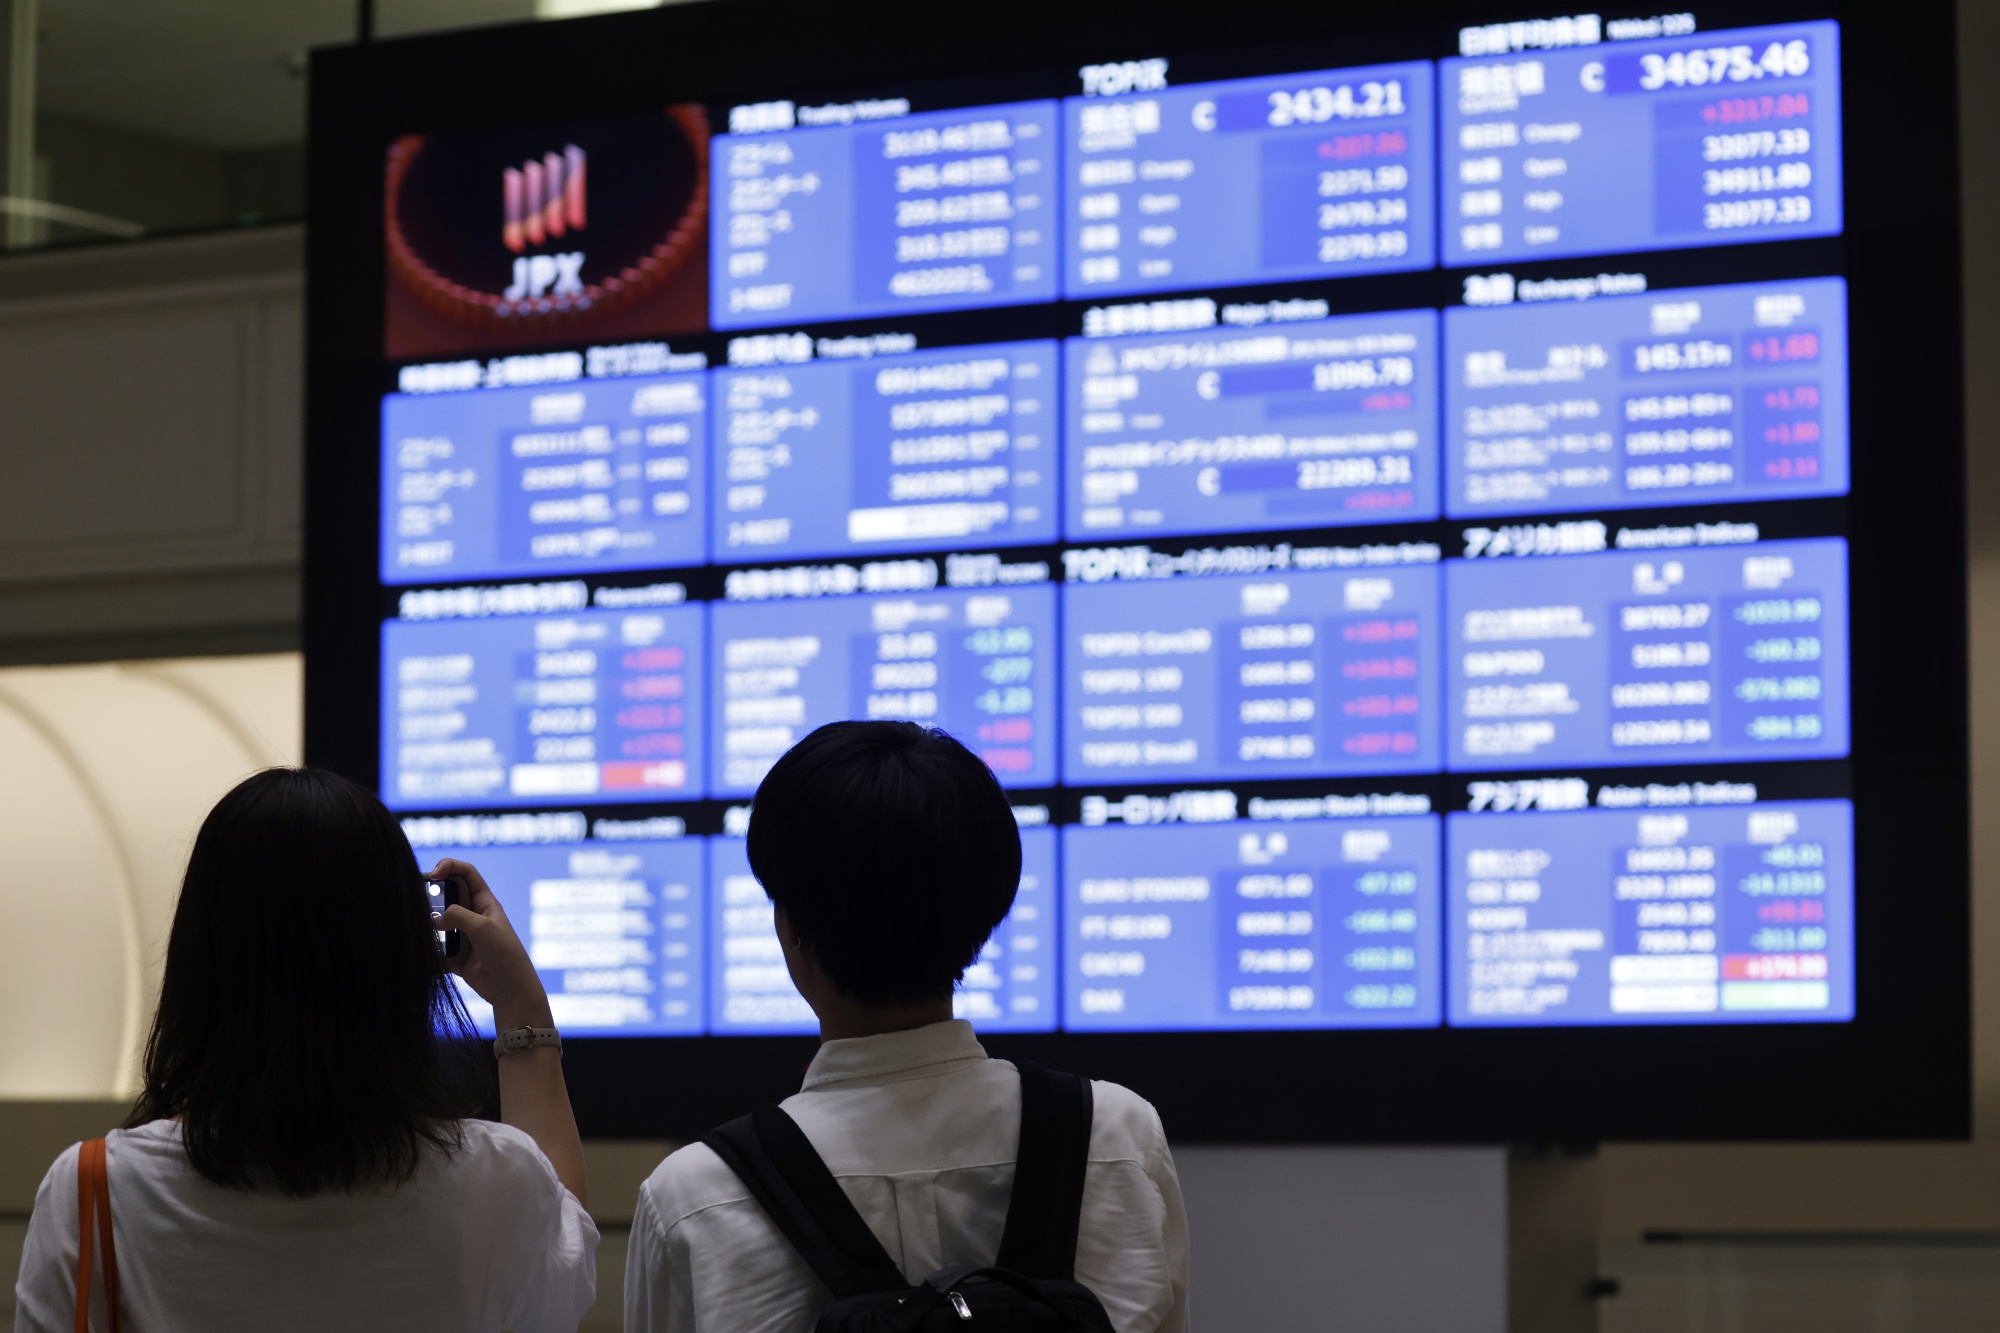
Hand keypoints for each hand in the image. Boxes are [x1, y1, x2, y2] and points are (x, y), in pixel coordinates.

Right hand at [428, 858, 552, 1029]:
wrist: (510, 990)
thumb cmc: (504, 953)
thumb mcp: (482, 927)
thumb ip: (457, 915)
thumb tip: (434, 920)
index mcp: (485, 902)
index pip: (466, 874)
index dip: (449, 866)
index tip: (433, 874)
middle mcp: (473, 916)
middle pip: (447, 898)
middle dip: (432, 899)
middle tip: (419, 904)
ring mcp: (464, 936)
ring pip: (438, 925)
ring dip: (428, 928)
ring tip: (421, 933)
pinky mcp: (457, 956)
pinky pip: (437, 950)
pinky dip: (429, 951)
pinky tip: (421, 953)